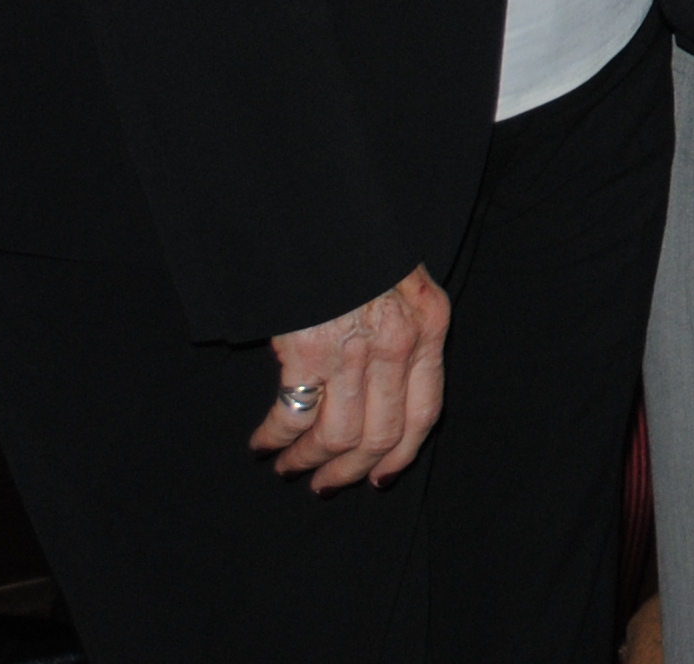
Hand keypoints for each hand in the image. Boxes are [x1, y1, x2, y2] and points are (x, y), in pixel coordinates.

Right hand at [250, 265, 450, 489]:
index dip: (401, 454)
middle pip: (381, 436)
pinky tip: (263, 442)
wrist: (326, 209)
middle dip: (349, 470)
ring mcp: (354, 350)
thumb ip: (405, 332)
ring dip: (307, 460)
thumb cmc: (361, 246)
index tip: (380, 478)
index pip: (425, 412)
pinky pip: (294, 416)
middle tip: (324, 484)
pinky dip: (276, 438)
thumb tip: (386, 391)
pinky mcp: (308, 350)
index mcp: (430, 326)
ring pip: (337, 436)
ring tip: (287, 465)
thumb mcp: (404, 282)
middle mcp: (400, 344)